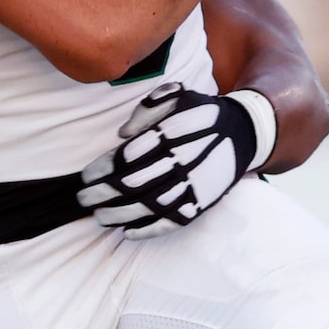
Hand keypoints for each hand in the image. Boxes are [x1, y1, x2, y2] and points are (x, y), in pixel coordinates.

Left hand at [77, 83, 277, 234]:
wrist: (245, 134)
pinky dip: (147, 230)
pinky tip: (127, 233)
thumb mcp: (179, 95)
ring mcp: (191, 186)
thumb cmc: (203, 114)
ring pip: (147, 207)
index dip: (102, 169)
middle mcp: (179, 162)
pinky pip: (171, 222)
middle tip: (83, 198)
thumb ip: (149, 108)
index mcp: (170, 135)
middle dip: (102, 194)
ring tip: (99, 217)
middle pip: (131, 184)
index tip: (86, 176)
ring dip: (118, 215)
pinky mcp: (200, 204)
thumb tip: (123, 133)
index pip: (126, 157)